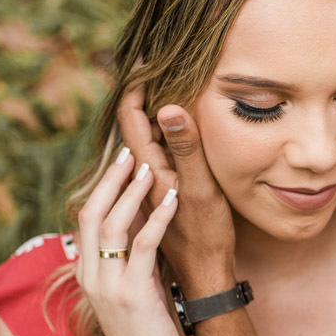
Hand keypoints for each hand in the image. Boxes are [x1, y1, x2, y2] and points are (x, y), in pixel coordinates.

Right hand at [76, 146, 185, 335]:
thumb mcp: (133, 294)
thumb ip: (130, 266)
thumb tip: (141, 236)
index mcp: (87, 275)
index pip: (87, 221)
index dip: (102, 189)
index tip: (121, 163)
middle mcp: (91, 277)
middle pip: (92, 214)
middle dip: (111, 180)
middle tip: (130, 151)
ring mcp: (108, 285)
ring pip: (113, 225)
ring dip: (132, 191)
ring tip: (150, 165)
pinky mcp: (133, 293)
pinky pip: (143, 245)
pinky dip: (158, 217)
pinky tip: (173, 198)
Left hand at [117, 83, 236, 298]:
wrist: (205, 275)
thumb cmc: (204, 235)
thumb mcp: (199, 189)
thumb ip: (185, 149)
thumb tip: (169, 107)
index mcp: (145, 169)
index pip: (130, 117)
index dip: (135, 86)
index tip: (145, 59)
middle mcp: (143, 174)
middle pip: (135, 124)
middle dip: (144, 93)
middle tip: (158, 63)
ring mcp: (151, 184)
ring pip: (147, 139)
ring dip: (155, 113)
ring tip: (167, 86)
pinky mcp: (163, 193)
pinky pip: (159, 155)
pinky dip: (166, 135)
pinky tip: (180, 129)